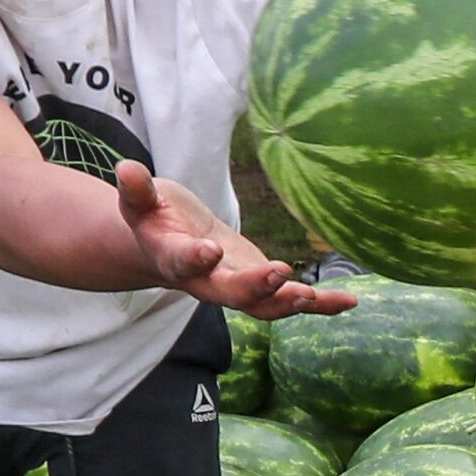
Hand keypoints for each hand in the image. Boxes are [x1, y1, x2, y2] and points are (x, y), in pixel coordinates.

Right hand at [119, 162, 356, 319]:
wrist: (170, 245)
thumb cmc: (156, 217)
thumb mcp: (142, 201)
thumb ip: (137, 191)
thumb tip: (126, 169)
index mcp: (175, 261)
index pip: (183, 264)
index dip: (195, 260)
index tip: (210, 250)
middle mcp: (206, 283)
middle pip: (229, 294)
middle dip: (254, 288)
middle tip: (280, 276)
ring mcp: (236, 289)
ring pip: (262, 306)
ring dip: (288, 303)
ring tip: (315, 296)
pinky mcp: (261, 287)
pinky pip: (289, 300)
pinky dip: (320, 304)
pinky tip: (349, 301)